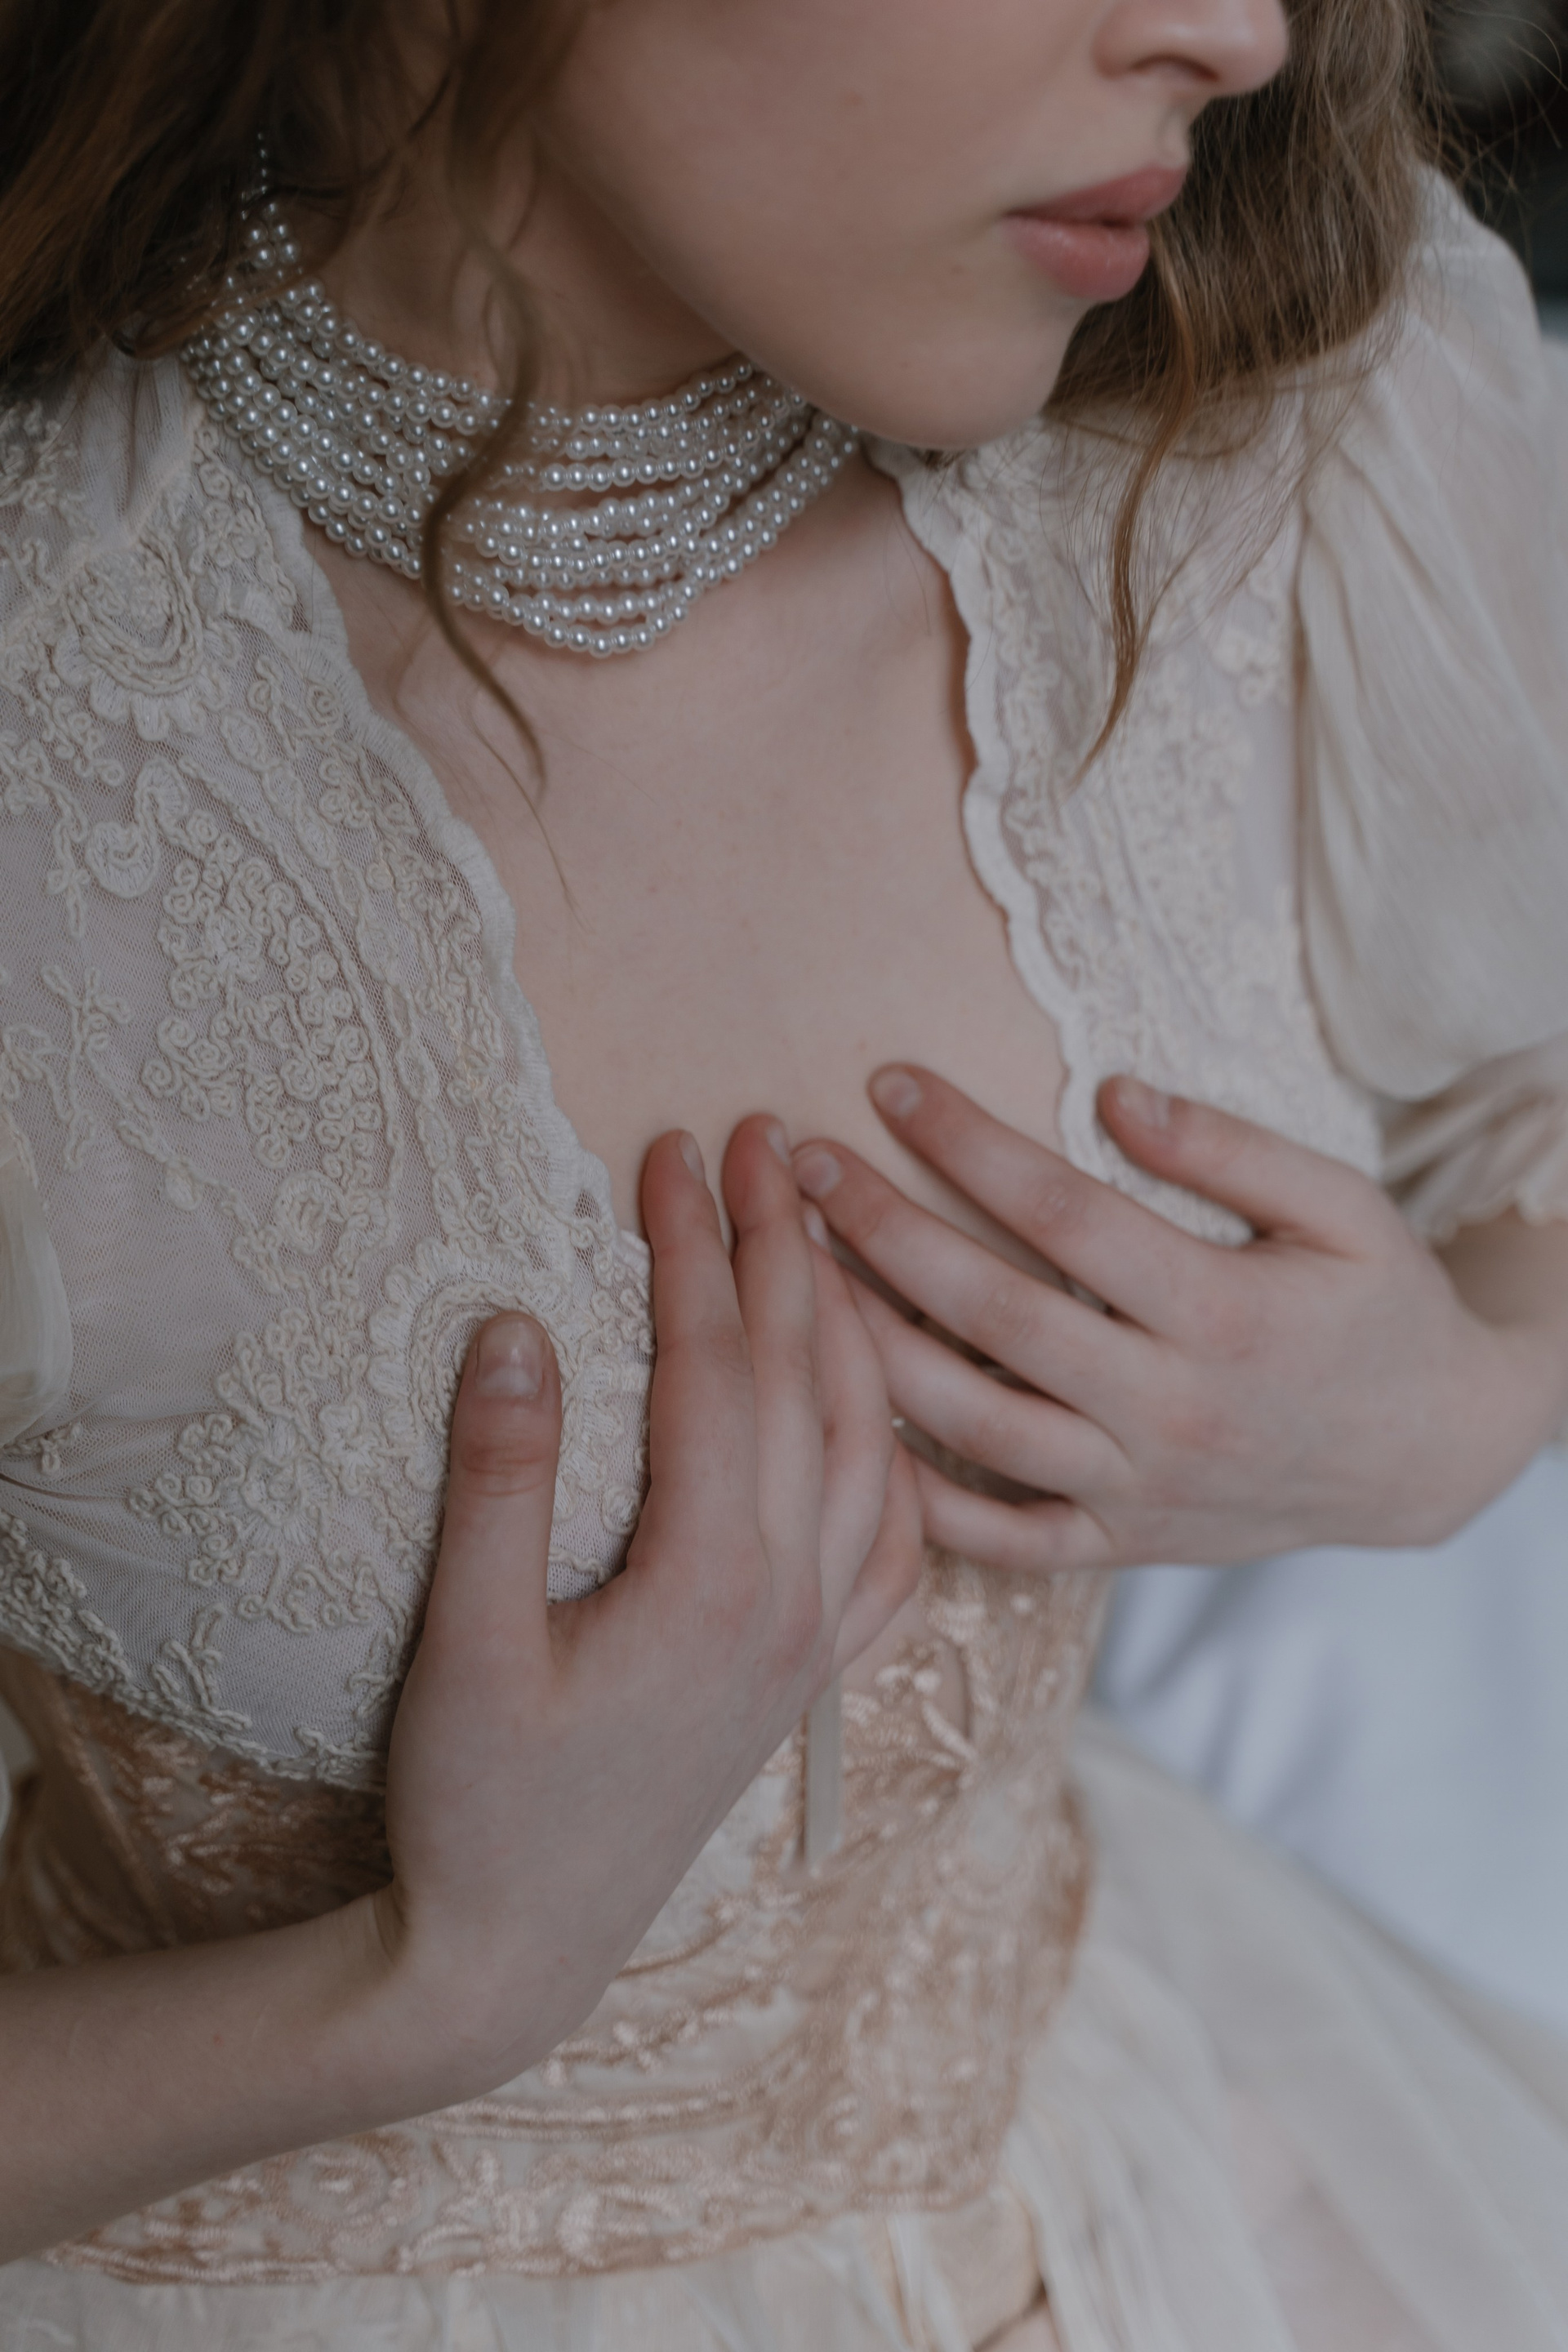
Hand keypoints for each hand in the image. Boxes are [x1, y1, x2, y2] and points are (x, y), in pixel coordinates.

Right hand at [378, 1114, 919, 2092]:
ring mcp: (814, 1643)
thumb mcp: (463, 1642)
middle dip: (790, 1247)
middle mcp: (790, 1601)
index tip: (675, 1147)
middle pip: (810, 1382)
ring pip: (868, 1448)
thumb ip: (499, 1480)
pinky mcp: (810, 1677)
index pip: (718, 1365)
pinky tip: (880, 1407)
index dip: (696, 1246)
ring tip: (824, 1232)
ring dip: (850, 1327)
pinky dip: (895, 1451)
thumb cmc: (477, 1803)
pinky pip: (895, 1544)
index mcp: (710, 1580)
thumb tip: (516, 1321)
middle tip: (768, 1136)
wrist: (518, 1952)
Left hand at [790, 1067, 1567, 1574]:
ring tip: (795, 1277)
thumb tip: (1115, 1093)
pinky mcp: (1125, 1544)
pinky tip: (850, 1431)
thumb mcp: (1344, 1205)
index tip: (887, 1081)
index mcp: (1222, 1313)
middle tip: (799, 1166)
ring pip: (973, 1425)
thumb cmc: (1381, 1308)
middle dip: (880, 1231)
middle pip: (991, 1313)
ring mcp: (1141, 1489)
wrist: (1430, 1455)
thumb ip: (1231, 1148)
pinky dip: (920, 1501)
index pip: (1062, 1213)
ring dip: (869, 1347)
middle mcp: (1170, 1409)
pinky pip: (1003, 1538)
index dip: (966, 1143)